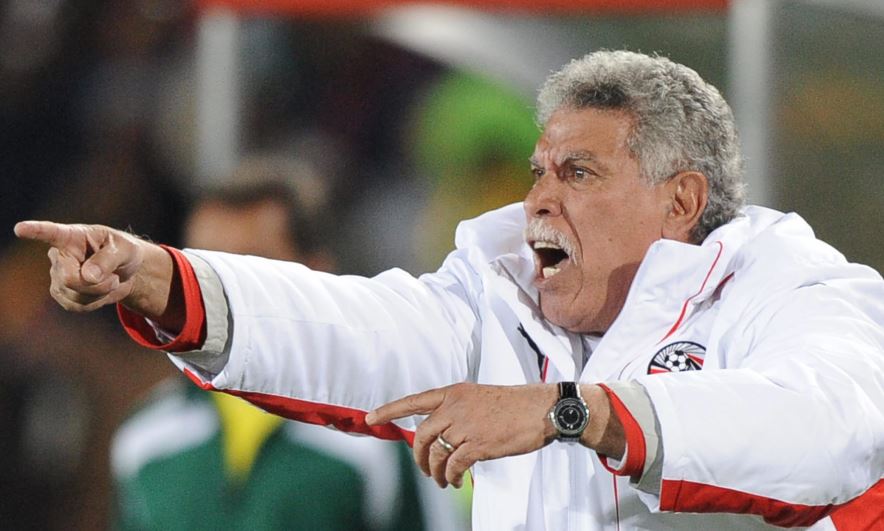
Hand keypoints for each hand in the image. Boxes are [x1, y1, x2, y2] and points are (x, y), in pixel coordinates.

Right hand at [14, 221, 173, 319]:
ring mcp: (57, 276)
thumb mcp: (125, 250)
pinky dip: (96, 303)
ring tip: (110, 281)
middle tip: (115, 278)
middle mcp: (59, 255)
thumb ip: (108, 259)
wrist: (125, 271)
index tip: (20, 228)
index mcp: (73, 236)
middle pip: (69, 279)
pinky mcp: (62, 294)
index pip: (51, 233)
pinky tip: (101, 291)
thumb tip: (87, 276)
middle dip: (97, 285)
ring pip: (75, 295)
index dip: (35, 231)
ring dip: (100, 294)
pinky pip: (78, 306)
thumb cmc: (124, 252)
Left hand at [365, 383, 557, 488]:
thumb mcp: (479, 397)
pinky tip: (453, 481)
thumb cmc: (515, 404)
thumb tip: (440, 433)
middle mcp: (455, 406)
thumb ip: (457, 410)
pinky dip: (449, 476)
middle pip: (421, 434)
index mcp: (454, 392)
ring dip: (434, 471)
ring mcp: (465, 425)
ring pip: (435, 453)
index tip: (371, 418)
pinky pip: (452, 465)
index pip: (414, 400)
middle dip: (417, 456)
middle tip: (422, 469)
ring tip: (440, 480)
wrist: (542, 409)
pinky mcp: (478, 444)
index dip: (390, 410)